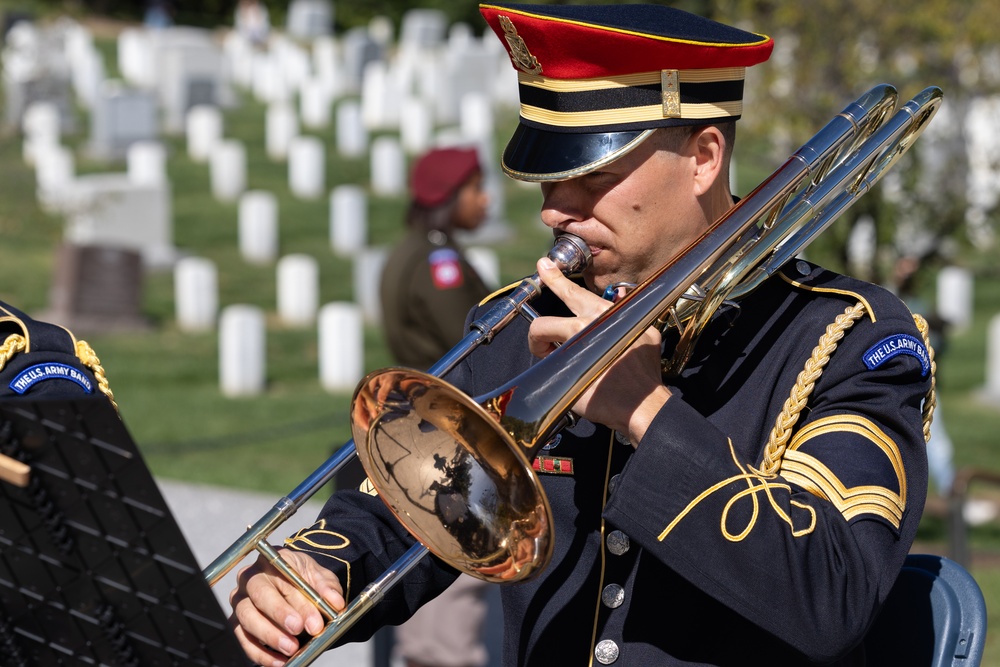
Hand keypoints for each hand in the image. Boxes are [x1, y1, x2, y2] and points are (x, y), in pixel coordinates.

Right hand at [230, 549, 345, 665]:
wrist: (296, 585)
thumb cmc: (304, 578)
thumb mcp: (319, 577)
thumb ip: (327, 587)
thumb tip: (336, 603)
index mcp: (270, 561)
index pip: (278, 578)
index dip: (296, 601)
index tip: (313, 621)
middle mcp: (250, 579)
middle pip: (258, 597)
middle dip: (280, 616)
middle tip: (299, 631)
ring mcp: (241, 602)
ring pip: (247, 619)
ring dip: (269, 637)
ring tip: (291, 649)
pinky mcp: (239, 624)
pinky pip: (244, 640)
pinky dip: (261, 654)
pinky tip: (280, 661)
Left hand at [527, 257, 670, 443]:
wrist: (644, 403)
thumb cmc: (644, 371)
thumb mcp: (644, 331)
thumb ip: (628, 313)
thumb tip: (618, 299)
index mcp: (603, 314)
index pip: (572, 292)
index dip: (554, 278)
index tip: (543, 266)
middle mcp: (586, 326)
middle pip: (543, 324)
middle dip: (537, 334)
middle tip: (539, 339)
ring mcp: (574, 350)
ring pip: (544, 348)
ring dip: (548, 356)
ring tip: (563, 366)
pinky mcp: (567, 373)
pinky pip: (550, 370)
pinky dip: (558, 375)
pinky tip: (574, 381)